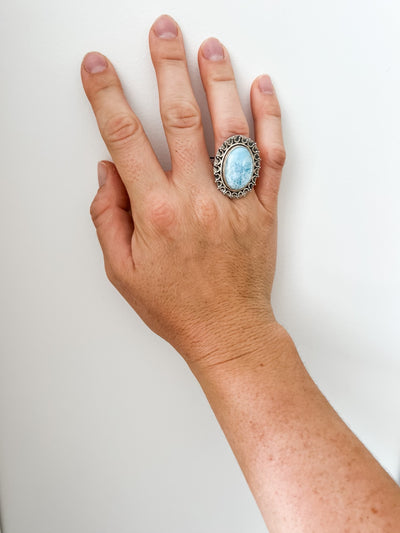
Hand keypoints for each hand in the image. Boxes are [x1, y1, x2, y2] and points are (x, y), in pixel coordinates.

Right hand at [81, 14, 285, 365]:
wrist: (227, 330)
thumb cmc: (176, 305)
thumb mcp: (122, 270)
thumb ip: (108, 217)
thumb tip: (108, 172)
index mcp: (157, 213)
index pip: (124, 140)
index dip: (106, 97)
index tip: (98, 68)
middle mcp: (196, 199)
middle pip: (180, 118)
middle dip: (167, 67)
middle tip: (163, 32)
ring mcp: (234, 201)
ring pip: (229, 128)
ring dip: (218, 81)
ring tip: (210, 48)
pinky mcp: (263, 208)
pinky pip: (272, 157)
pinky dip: (269, 119)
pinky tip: (262, 90)